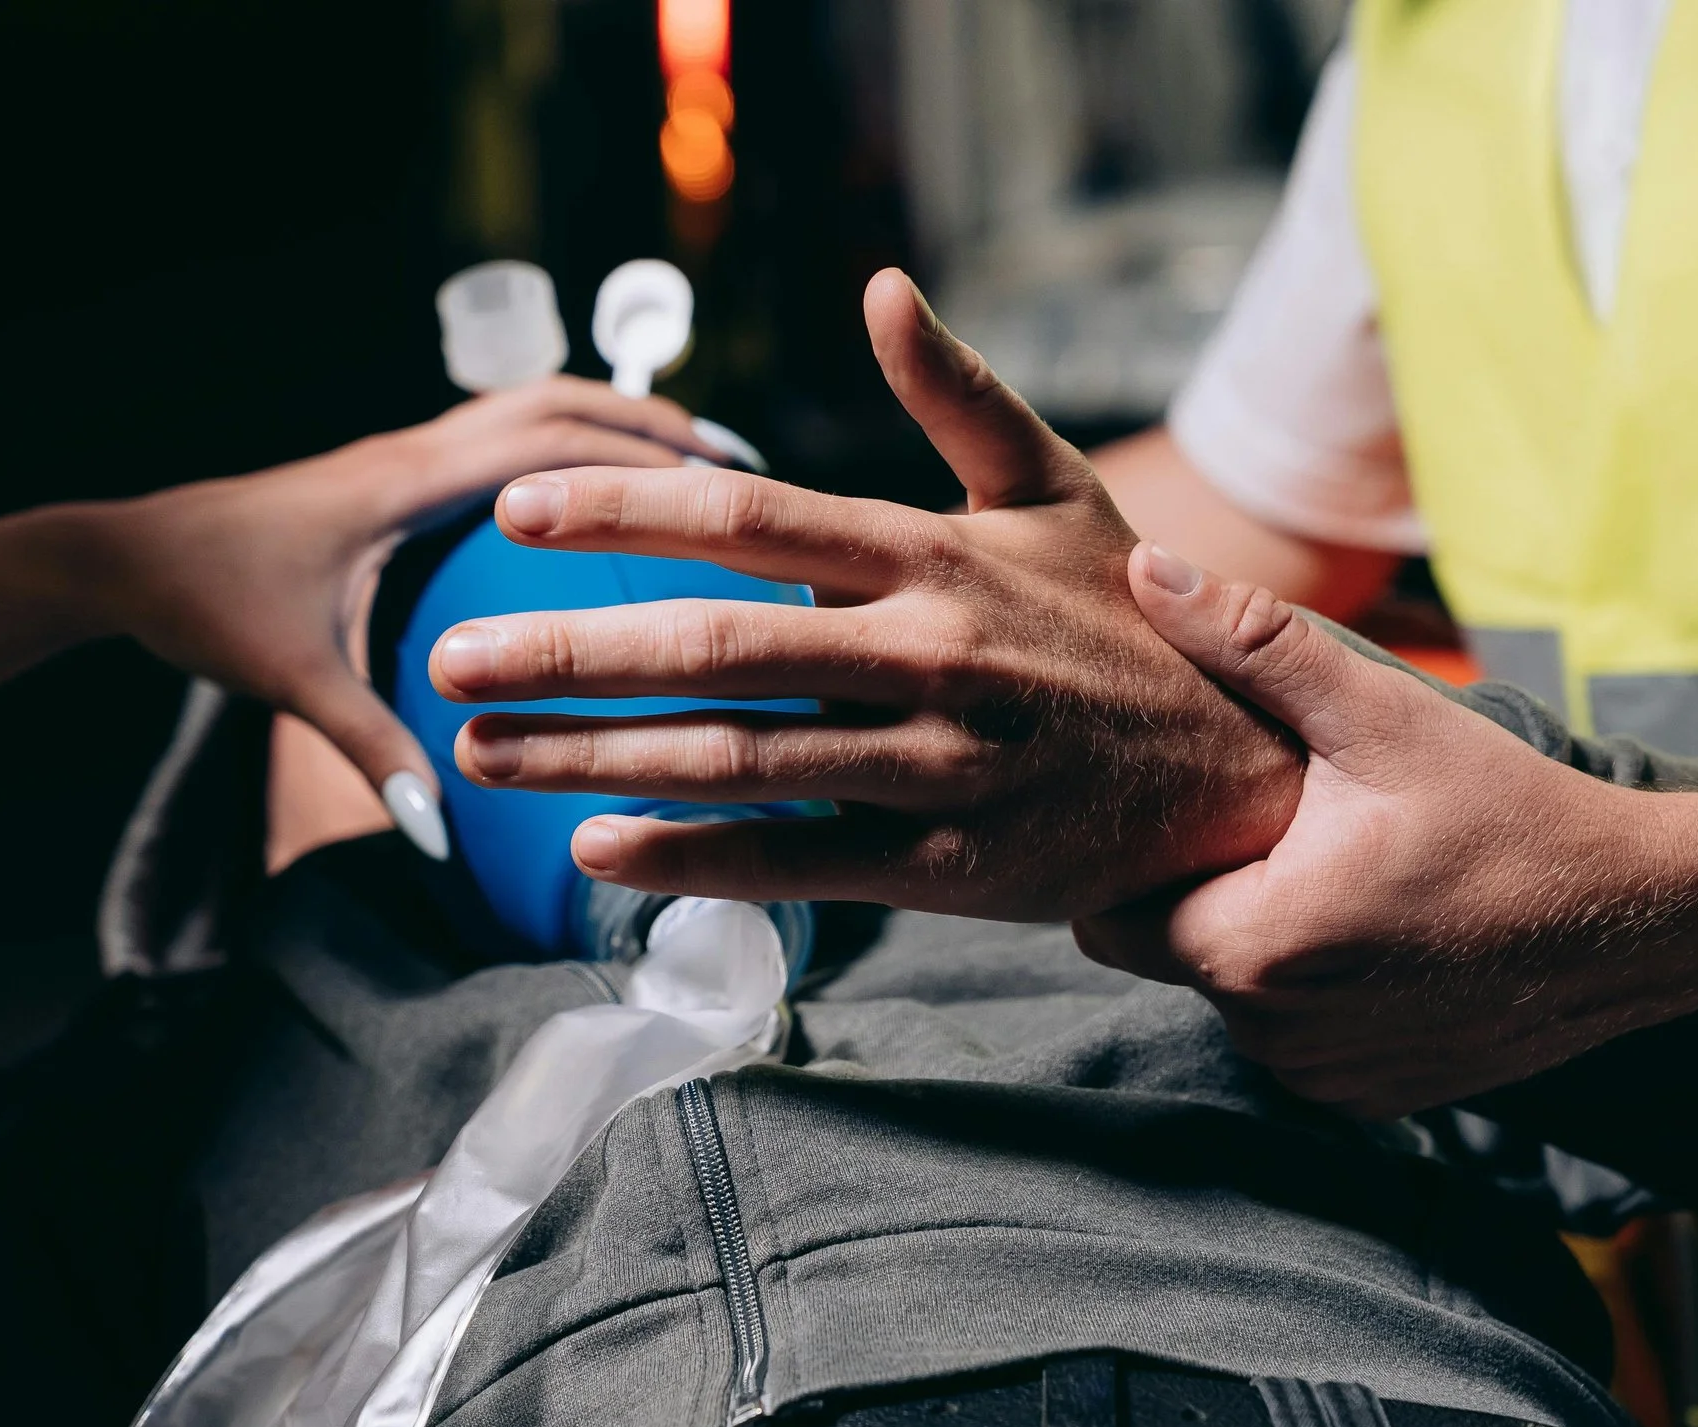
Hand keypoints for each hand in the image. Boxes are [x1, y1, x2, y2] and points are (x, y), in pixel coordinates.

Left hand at [75, 378, 722, 833]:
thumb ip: (372, 752)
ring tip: (685, 470)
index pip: (551, 445)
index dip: (643, 456)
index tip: (727, 481)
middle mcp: (410, 453)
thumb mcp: (295, 679)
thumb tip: (441, 833)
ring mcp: (397, 457)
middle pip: (554, 403)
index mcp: (405, 483)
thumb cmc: (201, 602)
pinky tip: (590, 509)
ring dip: (606, 426)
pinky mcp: (384, 477)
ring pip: (524, 412)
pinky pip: (493, 444)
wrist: (114, 557)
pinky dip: (557, 454)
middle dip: (648, 423)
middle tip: (735, 466)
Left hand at [424, 271, 1303, 919]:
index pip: (754, 519)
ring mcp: (940, 767)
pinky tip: (598, 854)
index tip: (514, 513)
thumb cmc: (1131, 619)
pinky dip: (697, 858)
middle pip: (717, 649)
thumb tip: (879, 289)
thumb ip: (957, 396)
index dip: (626, 513)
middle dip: (569, 654)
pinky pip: (802, 863)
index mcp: (937, 555)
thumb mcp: (1056, 489)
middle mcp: (931, 655)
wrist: (1244, 769)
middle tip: (453, 663)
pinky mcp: (953, 867)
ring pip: (742, 760)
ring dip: (600, 761)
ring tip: (487, 757)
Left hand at [1077, 551, 1697, 1117]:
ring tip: (1330, 874)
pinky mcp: (1367, 1096)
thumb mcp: (1381, 715)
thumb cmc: (1511, 811)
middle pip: (1168, 956)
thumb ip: (1250, 644)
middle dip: (1196, 893)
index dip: (1136, 856)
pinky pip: (1295, 1039)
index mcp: (1248, 947)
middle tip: (1271, 828)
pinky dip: (1314, 994)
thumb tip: (1149, 568)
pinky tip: (1373, 933)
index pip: (1108, 914)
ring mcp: (1320, 1074)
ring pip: (1233, 999)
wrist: (1645, 920)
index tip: (1187, 807)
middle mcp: (1269, 1033)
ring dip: (1257, 945)